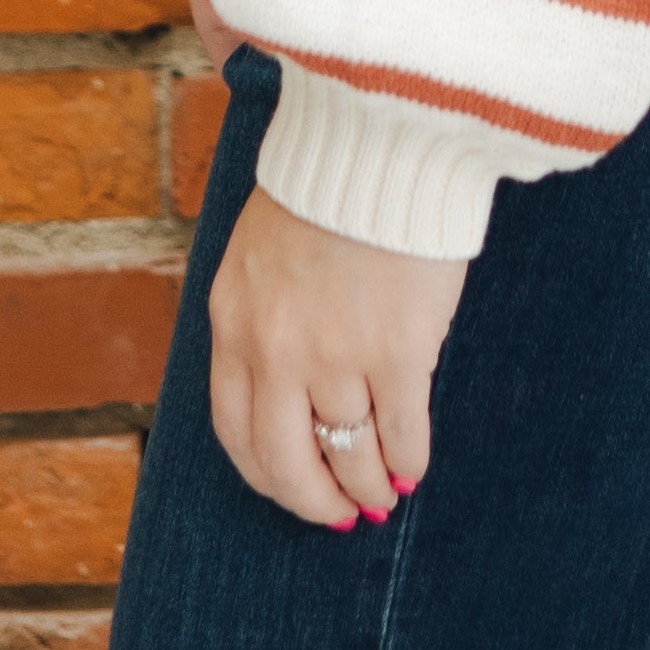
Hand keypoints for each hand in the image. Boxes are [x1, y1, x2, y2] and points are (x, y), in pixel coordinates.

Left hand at [209, 180, 466, 530]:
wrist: (381, 134)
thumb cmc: (327, 185)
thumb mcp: (260, 253)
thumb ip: (263, 320)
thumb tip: (290, 397)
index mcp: (233, 321)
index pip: (236, 431)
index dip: (268, 476)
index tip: (294, 492)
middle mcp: (275, 348)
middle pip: (286, 462)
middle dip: (314, 500)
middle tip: (341, 515)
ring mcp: (337, 353)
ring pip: (349, 453)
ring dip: (369, 483)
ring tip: (385, 492)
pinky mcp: (398, 350)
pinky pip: (402, 431)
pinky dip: (409, 458)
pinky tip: (416, 463)